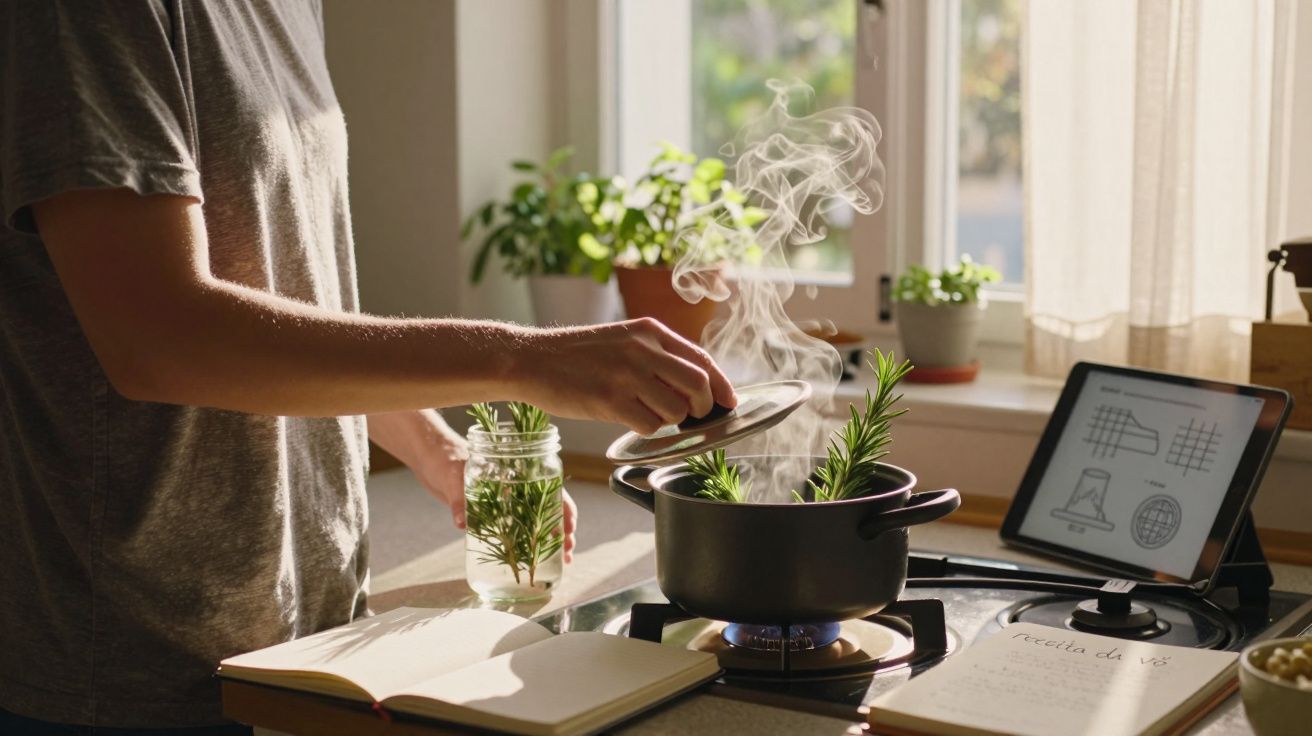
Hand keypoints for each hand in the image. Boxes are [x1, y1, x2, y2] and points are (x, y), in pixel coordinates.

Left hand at [368, 411, 577, 560]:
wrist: (431, 461)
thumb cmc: (444, 459)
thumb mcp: (452, 478)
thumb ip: (458, 499)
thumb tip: (461, 521)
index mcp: (515, 473)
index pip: (549, 489)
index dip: (563, 508)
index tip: (568, 527)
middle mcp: (516, 490)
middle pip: (549, 510)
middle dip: (563, 531)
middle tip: (567, 553)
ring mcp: (506, 504)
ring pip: (537, 523)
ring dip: (551, 542)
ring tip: (561, 562)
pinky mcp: (493, 516)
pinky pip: (516, 532)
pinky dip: (528, 546)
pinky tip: (535, 561)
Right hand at [513, 317, 737, 434]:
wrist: (531, 359)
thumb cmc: (576, 355)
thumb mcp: (621, 339)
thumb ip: (655, 354)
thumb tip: (692, 384)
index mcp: (649, 331)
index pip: (702, 358)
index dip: (721, 384)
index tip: (728, 401)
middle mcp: (643, 350)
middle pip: (698, 385)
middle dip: (702, 408)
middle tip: (692, 418)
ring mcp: (627, 375)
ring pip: (677, 409)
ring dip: (671, 421)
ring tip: (649, 416)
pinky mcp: (610, 400)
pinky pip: (649, 424)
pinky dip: (647, 429)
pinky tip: (630, 420)